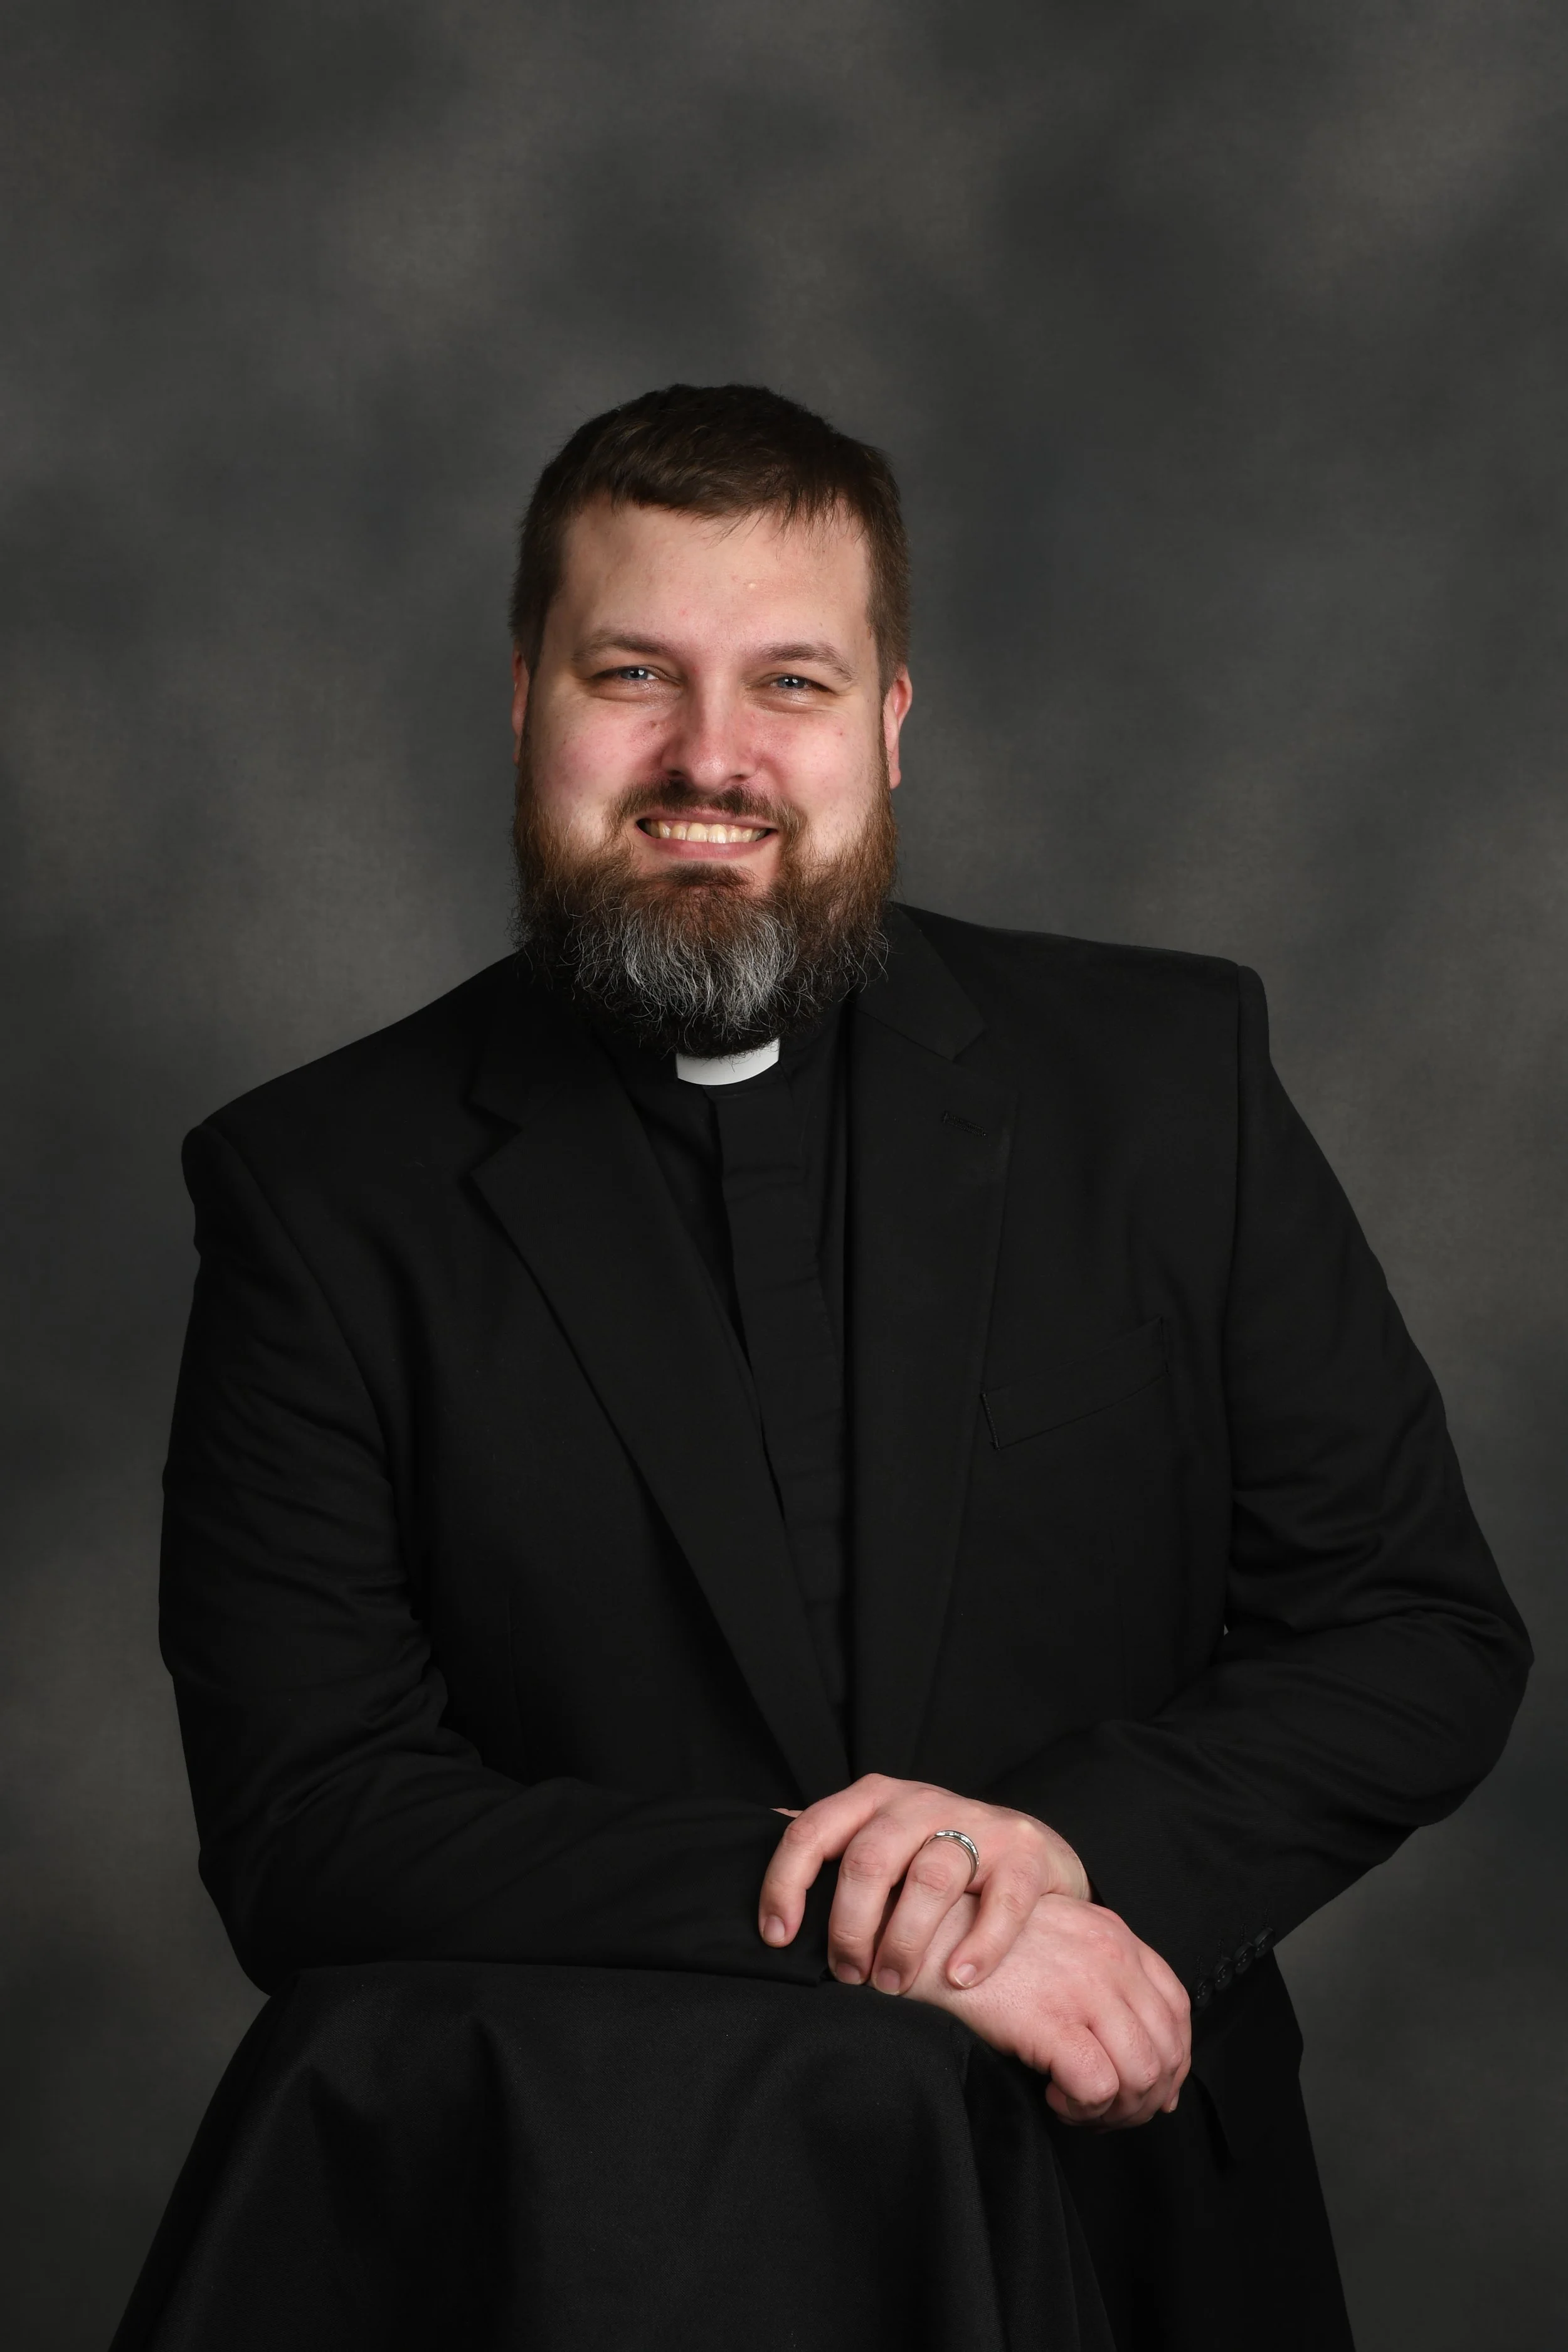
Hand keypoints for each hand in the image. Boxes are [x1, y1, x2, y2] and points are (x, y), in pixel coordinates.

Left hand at [758, 1772, 1089, 1994]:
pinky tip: (960, 1979)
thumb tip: (757, 1857)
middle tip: (850, 1976)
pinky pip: (1000, 1901)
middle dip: (850, 1927)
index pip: (812, 1830)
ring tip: (895, 1985)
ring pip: (929, 1879)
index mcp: (873, 1798)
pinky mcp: (1025, 1853)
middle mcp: (921, 1802)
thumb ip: (830, 1851)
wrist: (1032, 1852)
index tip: (776, 1938)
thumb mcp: (880, 1843)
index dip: (785, 1883)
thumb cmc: (937, 1857)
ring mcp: (978, 1822)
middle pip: (869, 1859)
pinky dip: (979, 1945)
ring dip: (904, 1942)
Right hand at [907, 1892, 1190, 2128]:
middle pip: (1165, 2048)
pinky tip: (1052, 2095)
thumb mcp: (1053, 1941)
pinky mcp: (1048, 2020)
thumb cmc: (976, 1943)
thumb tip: (1144, 2059)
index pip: (1175, 2007)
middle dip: (1145, 2096)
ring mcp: (1082, 1986)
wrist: (922, 1932)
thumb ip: (1099, 1980)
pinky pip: (1098, 2086)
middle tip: (1106, 2111)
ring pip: (1142, 2073)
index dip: (1170, 2056)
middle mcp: (1109, 1956)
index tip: (1145, 2086)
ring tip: (1076, 2106)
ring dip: (1115, 2107)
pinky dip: (1083, 2107)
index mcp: (1112, 1933)